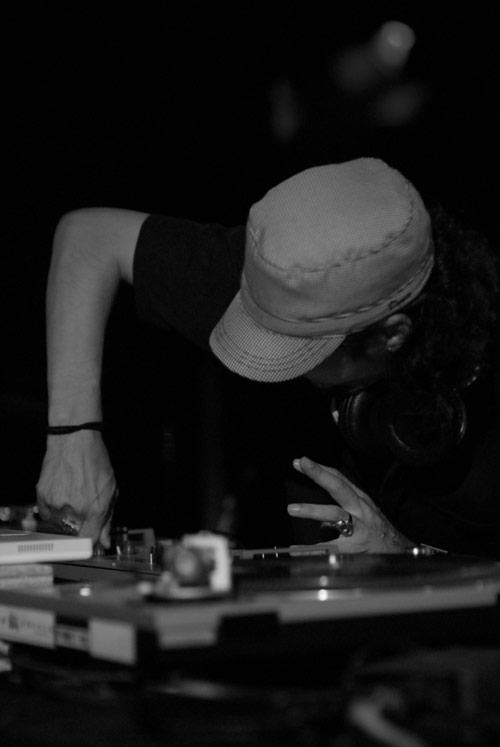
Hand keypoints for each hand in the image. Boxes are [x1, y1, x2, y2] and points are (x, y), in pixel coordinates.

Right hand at [36, 430, 116, 547]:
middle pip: (75, 533)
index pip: (90, 541)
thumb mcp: (111, 489)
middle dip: (80, 525)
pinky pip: (47, 514)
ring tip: (73, 493)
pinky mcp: (43, 497)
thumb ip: (107, 519)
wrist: (74, 440)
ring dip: (66, 516)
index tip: (91, 539)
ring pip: (60, 524)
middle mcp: (75, 510)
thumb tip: (104, 541)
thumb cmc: (95, 461)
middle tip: (84, 504)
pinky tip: (62, 493)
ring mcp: (56, 504)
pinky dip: (54, 509)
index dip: (91, 541)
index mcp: (95, 509)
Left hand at [288, 456, 412, 552]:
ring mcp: (359, 528)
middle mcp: (360, 510)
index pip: (339, 480)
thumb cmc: (378, 531)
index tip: (302, 461)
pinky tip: (297, 549)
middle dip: (320, 474)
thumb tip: (319, 506)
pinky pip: (331, 546)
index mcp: (360, 501)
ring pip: (335, 514)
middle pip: (339, 488)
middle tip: (302, 463)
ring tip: (293, 508)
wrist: (400, 552)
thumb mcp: (364, 512)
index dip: (321, 469)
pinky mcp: (356, 547)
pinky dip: (314, 548)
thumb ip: (343, 504)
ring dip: (313, 510)